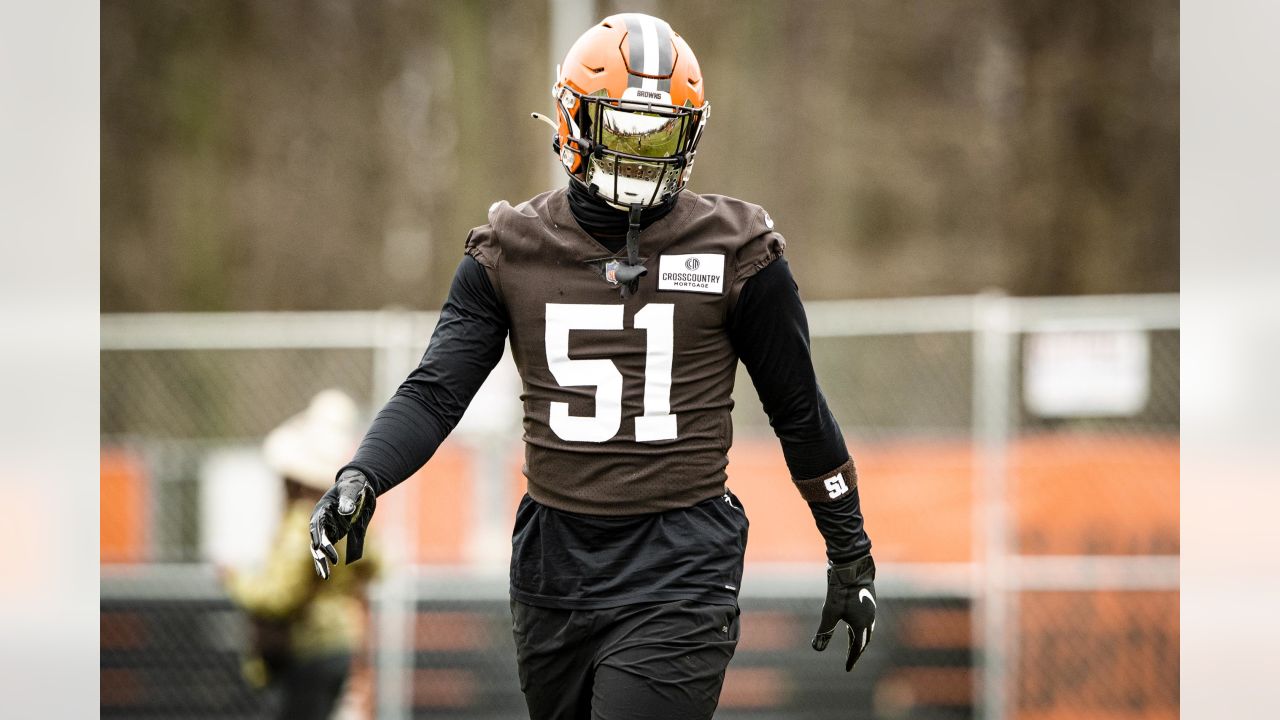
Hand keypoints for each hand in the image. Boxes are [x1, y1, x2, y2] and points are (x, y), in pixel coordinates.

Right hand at [308, 469, 375, 578]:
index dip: (317, 535)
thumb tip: (345, 511)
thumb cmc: (354, 486)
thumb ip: (349, 499)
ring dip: (321, 561)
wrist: (358, 485)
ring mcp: (326, 528)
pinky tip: (325, 573)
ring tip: (325, 576)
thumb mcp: (353, 489)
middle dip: (320, 551)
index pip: (317, 523)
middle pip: (316, 538)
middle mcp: (320, 520)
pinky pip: (326, 549)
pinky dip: (325, 560)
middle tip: (328, 563)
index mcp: (322, 508)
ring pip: (319, 547)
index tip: (319, 546)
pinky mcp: (333, 533)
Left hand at [811, 554, 876, 670]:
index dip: (852, 658)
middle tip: (851, 658)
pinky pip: (867, 619)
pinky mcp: (869, 600)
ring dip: (859, 637)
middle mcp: (869, 619)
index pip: (858, 647)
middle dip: (857, 650)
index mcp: (861, 625)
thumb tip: (816, 648)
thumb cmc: (841, 591)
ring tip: (852, 642)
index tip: (847, 668)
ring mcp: (871, 609)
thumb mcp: (829, 612)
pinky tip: (853, 622)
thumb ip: (824, 631)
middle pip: (864, 640)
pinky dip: (860, 626)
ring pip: (867, 629)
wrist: (853, 568)